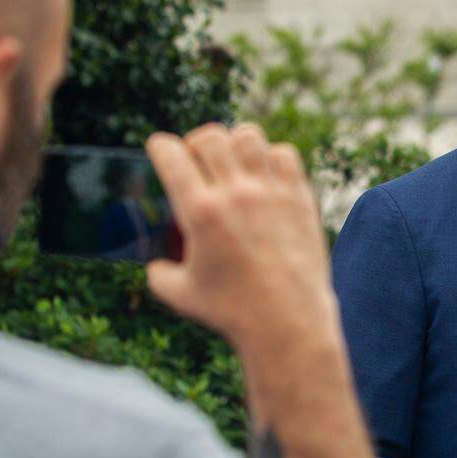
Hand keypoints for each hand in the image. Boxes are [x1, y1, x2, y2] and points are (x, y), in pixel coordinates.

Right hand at [144, 123, 335, 350]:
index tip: (160, 149)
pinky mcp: (300, 199)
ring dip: (234, 142)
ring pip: (249, 136)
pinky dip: (271, 156)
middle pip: (210, 137)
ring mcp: (272, 194)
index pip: (172, 154)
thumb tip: (156, 264)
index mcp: (201, 212)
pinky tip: (265, 173)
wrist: (288, 321)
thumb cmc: (232, 311)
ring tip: (233, 161)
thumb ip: (159, 272)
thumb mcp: (180, 294)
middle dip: (195, 142)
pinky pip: (285, 155)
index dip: (160, 146)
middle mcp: (236, 195)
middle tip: (197, 158)